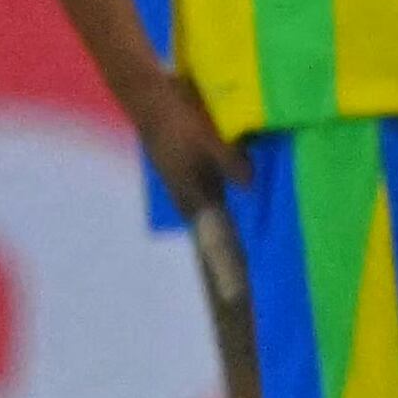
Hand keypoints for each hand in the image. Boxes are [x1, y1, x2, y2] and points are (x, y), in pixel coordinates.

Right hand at [120, 60, 244, 276]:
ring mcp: (191, 192)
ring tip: (246, 276)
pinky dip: (228, 223)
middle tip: (245, 300)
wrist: (147, 97)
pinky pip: (216, 208)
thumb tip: (250, 184)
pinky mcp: (194, 180)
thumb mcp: (206, 135)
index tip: (235, 296)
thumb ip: (228, 160)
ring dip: (230, 248)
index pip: (214, 240)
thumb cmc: (175, 115)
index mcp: (192, 195)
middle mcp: (191, 200)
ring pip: (216, 227)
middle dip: (230, 269)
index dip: (226, 268)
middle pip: (216, 242)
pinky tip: (246, 225)